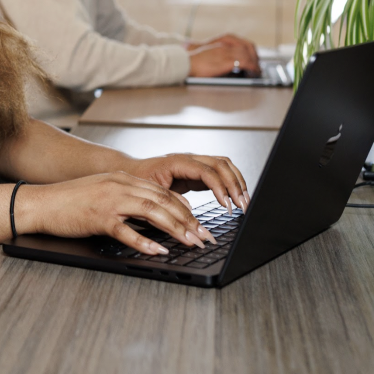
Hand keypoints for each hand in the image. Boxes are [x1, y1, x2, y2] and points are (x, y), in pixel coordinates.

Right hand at [14, 171, 216, 256]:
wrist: (42, 203)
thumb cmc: (70, 201)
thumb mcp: (103, 192)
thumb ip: (127, 199)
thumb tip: (152, 217)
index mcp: (123, 179)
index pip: (163, 192)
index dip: (185, 208)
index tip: (198, 224)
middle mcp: (120, 186)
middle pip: (163, 200)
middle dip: (188, 220)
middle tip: (203, 236)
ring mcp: (110, 200)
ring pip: (152, 211)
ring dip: (175, 228)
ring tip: (190, 242)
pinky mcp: (98, 217)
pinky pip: (126, 230)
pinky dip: (144, 241)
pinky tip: (157, 250)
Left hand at [123, 153, 248, 212]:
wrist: (130, 172)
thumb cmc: (137, 181)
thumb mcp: (149, 192)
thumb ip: (169, 200)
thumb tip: (188, 214)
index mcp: (177, 162)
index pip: (206, 171)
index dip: (219, 187)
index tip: (227, 204)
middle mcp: (189, 159)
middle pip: (221, 164)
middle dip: (235, 184)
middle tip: (242, 205)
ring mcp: (195, 163)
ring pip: (224, 165)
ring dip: (236, 182)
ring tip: (244, 202)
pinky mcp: (197, 172)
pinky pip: (219, 173)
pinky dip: (230, 184)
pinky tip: (234, 198)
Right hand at [187, 34, 259, 76]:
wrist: (185, 64)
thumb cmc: (194, 62)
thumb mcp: (208, 55)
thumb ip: (219, 55)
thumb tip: (230, 65)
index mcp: (221, 43)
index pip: (241, 42)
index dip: (250, 51)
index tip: (254, 58)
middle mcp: (225, 46)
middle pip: (247, 46)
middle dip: (255, 56)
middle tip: (257, 66)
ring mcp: (226, 52)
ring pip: (248, 53)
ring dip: (255, 62)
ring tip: (257, 71)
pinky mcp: (226, 60)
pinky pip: (244, 61)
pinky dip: (251, 66)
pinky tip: (253, 71)